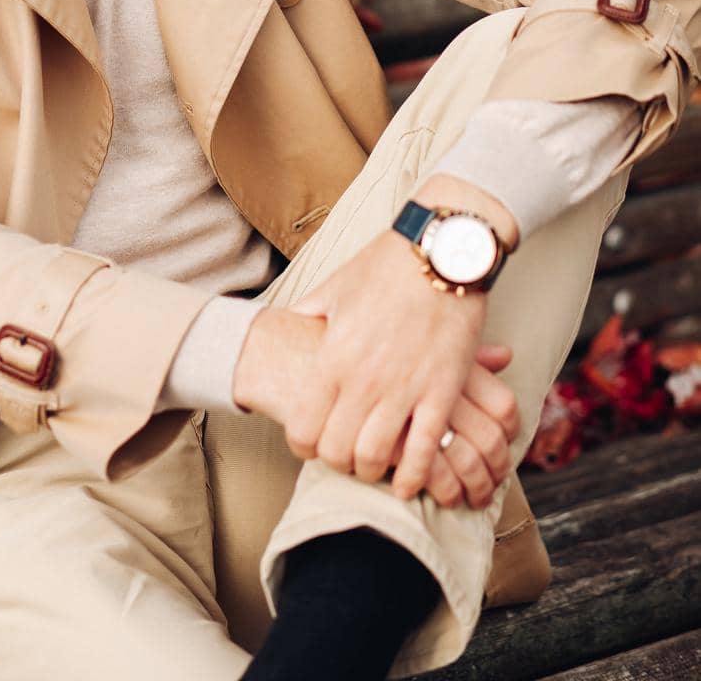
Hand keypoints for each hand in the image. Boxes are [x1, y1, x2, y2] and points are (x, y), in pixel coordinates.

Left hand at [232, 228, 518, 504]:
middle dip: (337, 462)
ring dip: (373, 470)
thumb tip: (290, 323)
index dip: (303, 445)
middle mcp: (364, 380)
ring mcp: (404, 388)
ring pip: (377, 457)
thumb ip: (311, 315)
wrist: (441, 251)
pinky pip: (426, 450)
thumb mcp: (335, 288)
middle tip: (344, 456)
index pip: (304, 428)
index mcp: (333, 356)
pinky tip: (409, 482)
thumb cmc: (386, 265)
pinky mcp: (442, 392)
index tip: (311, 443)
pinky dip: (416, 475)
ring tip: (375, 465)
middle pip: (337, 452)